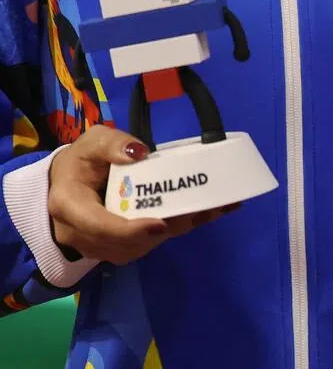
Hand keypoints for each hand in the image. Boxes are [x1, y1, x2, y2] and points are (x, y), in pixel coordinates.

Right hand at [48, 125, 236, 262]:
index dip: (129, 231)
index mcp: (69, 206)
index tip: (160, 224)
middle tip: (201, 212)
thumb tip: (139, 153)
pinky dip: (168, 232)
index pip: (99, 226)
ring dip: (172, 232)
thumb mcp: (93, 141)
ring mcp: (95, 245)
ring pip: (135, 249)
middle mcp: (79, 233)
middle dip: (164, 230)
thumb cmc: (81, 159)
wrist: (66, 181)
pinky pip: (139, 246)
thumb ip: (113, 143)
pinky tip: (198, 216)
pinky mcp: (111, 247)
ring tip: (208, 211)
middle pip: (123, 244)